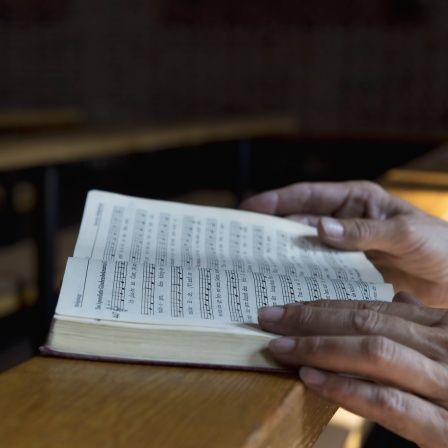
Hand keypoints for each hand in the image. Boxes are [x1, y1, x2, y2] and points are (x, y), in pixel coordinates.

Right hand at [240, 180, 447, 306]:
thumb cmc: (440, 246)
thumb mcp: (406, 233)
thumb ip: (364, 231)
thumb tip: (319, 229)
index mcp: (356, 201)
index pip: (308, 196)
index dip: (276, 200)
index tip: (248, 208)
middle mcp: (344, 223)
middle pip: (298, 223)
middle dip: (270, 230)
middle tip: (240, 241)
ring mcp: (344, 250)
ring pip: (304, 250)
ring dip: (282, 257)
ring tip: (254, 266)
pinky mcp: (348, 274)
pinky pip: (319, 274)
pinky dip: (301, 279)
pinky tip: (285, 288)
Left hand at [257, 292, 447, 447]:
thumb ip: (428, 322)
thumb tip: (398, 297)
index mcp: (442, 326)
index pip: (370, 308)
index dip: (322, 307)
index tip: (284, 307)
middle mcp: (444, 346)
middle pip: (365, 324)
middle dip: (310, 320)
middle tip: (268, 319)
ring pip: (375, 353)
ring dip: (319, 348)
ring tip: (279, 347)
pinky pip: (393, 404)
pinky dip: (349, 390)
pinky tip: (313, 381)